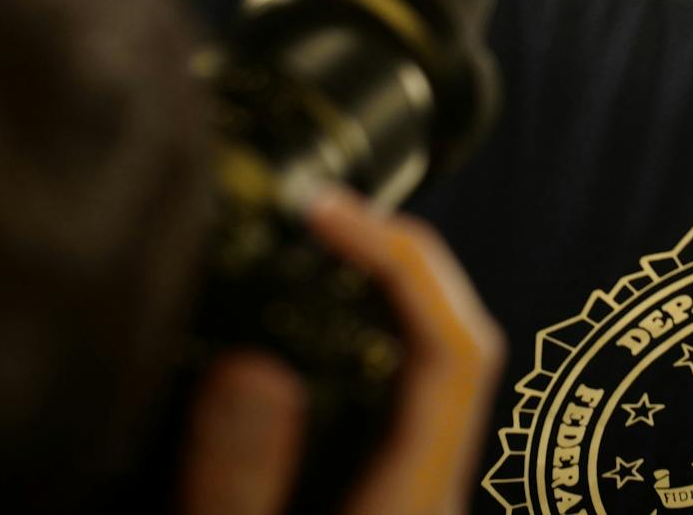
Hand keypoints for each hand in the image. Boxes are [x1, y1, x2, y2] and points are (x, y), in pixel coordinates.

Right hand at [181, 186, 504, 514]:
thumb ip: (238, 483)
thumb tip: (252, 366)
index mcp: (413, 502)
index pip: (454, 351)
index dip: (402, 260)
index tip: (325, 211)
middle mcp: (426, 489)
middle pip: (453, 340)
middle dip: (397, 256)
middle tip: (317, 208)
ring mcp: (405, 489)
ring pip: (425, 362)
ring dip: (380, 290)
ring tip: (311, 240)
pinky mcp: (372, 493)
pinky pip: (389, 391)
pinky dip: (355, 334)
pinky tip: (299, 321)